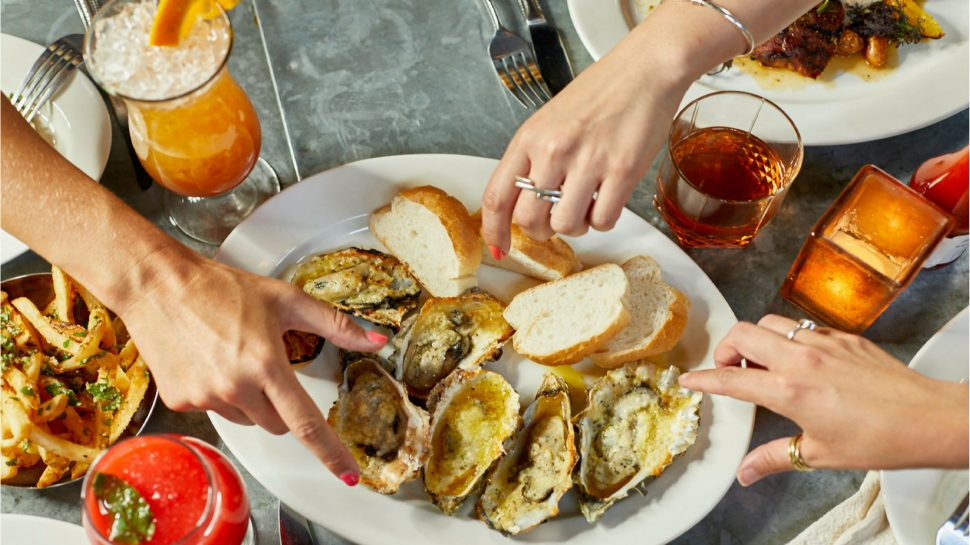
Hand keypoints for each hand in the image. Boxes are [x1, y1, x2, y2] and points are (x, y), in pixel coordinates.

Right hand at [116, 247, 386, 485]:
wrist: (158, 284)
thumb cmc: (222, 288)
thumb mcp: (287, 300)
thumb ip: (336, 324)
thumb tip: (378, 340)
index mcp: (266, 365)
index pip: (306, 423)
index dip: (330, 452)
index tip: (348, 475)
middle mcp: (235, 387)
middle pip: (279, 424)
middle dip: (285, 404)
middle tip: (270, 366)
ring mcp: (205, 398)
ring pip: (250, 420)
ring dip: (254, 400)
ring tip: (236, 357)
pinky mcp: (181, 401)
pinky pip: (218, 411)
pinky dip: (223, 395)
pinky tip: (211, 362)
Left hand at [480, 27, 691, 255]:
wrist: (643, 71)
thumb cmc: (598, 95)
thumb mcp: (548, 122)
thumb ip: (531, 160)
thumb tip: (520, 205)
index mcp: (529, 139)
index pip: (497, 197)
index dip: (494, 231)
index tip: (499, 247)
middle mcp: (553, 151)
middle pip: (529, 220)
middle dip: (541, 230)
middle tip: (555, 219)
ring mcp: (588, 162)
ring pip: (566, 225)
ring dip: (575, 225)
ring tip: (586, 204)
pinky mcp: (622, 171)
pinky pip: (603, 220)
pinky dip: (604, 219)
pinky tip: (607, 199)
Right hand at [678, 315, 968, 485]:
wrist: (929, 419)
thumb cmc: (879, 439)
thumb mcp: (820, 453)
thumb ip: (775, 457)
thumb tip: (745, 473)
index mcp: (790, 391)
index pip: (732, 379)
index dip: (704, 379)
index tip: (689, 380)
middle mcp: (802, 359)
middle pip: (743, 334)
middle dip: (726, 349)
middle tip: (730, 370)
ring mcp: (824, 342)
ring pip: (772, 323)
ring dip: (758, 339)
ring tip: (764, 363)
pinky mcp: (844, 336)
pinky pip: (804, 327)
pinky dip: (790, 338)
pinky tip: (801, 360)